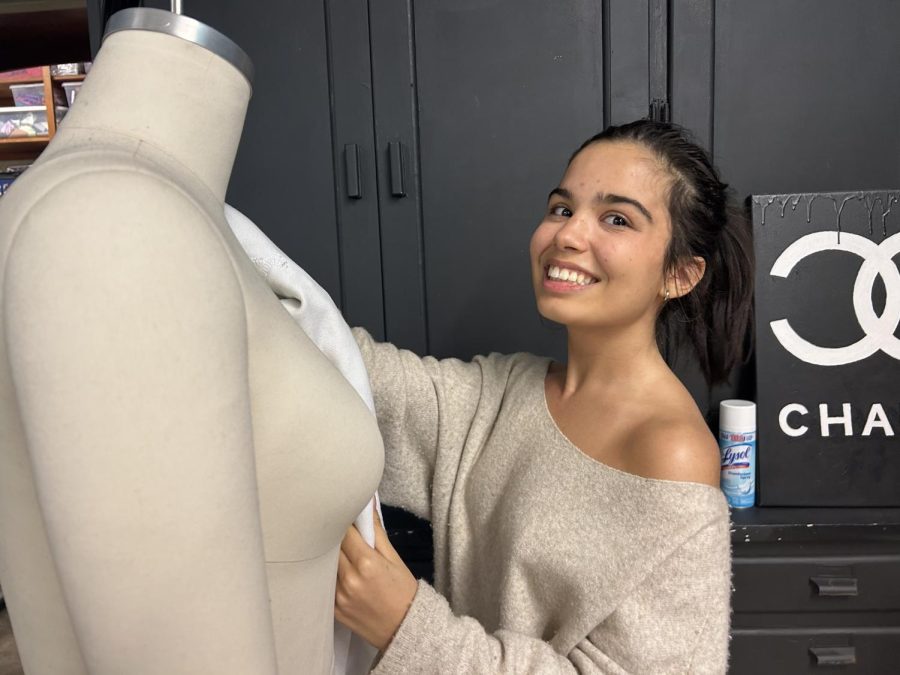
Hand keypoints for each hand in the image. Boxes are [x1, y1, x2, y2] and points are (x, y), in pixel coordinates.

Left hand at [335, 504, 418, 650]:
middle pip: (331, 547)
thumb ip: (377, 533)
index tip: (344, 518)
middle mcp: (349, 579)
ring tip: (337, 553)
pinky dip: (327, 576)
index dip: (344, 523)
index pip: (344, 533)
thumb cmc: (404, 591)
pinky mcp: (333, 610)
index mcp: (366, 563)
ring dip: (329, 556)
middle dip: (334, 538)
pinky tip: (335, 573)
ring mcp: (338, 596)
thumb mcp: (394, 558)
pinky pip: (324, 585)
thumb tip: (367, 507)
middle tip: (338, 532)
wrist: (404, 629)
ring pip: (324, 566)